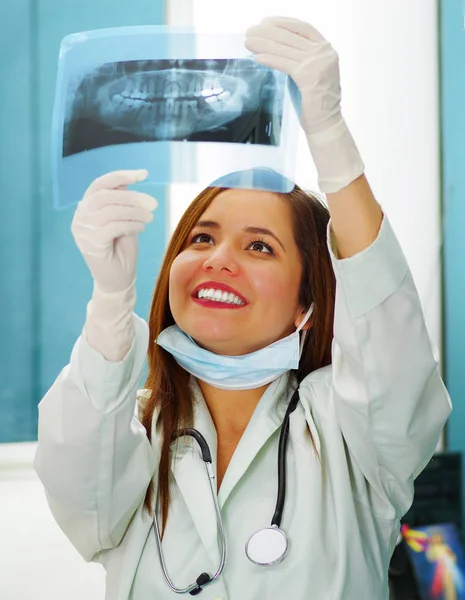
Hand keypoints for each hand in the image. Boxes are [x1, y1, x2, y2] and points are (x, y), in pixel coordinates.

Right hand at [71, 169, 156, 294]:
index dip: (121, 176)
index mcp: (85, 208)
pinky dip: (131, 224)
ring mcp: (83, 231)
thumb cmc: (120, 249)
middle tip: (154, 203)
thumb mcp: (122, 219)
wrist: (117, 280)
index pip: (100, 184)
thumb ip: (120, 202)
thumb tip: (128, 182)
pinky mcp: (91, 244)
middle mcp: (80, 217)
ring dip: (136, 212)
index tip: (143, 174)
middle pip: (106, 196)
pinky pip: (114, 226)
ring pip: (111, 210)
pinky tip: (142, 228)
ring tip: (151, 217)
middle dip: (133, 197)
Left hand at [245, 17, 363, 192]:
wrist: (325, 124)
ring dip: (263, 43)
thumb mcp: (308, 73)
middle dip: (267, 32)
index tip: (266, 21)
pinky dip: (268, 59)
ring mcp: (318, 64)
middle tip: (250, 31)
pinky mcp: (308, 77)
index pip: (303, 27)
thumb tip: (272, 46)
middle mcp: (324, 53)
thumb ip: (297, 58)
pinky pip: (283, 63)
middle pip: (291, 36)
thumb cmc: (314, 102)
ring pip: (285, 48)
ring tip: (248, 42)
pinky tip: (257, 57)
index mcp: (326, 49)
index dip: (283, 23)